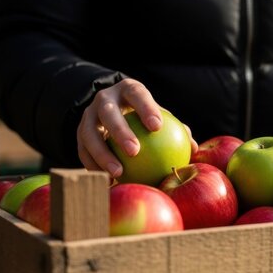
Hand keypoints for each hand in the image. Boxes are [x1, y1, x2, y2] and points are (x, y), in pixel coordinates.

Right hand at [77, 78, 197, 177]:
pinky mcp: (78, 133)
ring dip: (102, 154)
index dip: (145, 108)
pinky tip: (107, 182)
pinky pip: (83, 151)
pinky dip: (93, 165)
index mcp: (127, 89)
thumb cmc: (144, 115)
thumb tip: (194, 148)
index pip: (137, 94)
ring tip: (118, 173)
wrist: (111, 110)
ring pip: (90, 134)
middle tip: (135, 151)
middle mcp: (104, 99)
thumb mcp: (157, 115)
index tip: (157, 126)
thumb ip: (175, 128)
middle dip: (120, 131)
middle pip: (108, 113)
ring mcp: (88, 115)